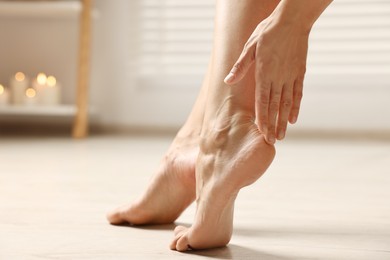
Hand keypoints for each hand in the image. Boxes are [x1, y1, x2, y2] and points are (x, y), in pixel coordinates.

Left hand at [224, 17, 308, 143]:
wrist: (292, 20)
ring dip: (284, 120)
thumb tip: (227, 80)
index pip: (263, 101)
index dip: (262, 118)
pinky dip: (296, 106)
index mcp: (264, 73)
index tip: (262, 133)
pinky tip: (294, 118)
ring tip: (282, 135)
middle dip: (273, 125)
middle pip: (275, 106)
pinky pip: (298, 93)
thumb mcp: (250, 46)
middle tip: (272, 141)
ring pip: (287, 103)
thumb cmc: (268, 31)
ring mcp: (291, 76)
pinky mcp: (299, 72)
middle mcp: (278, 78)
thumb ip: (240, 66)